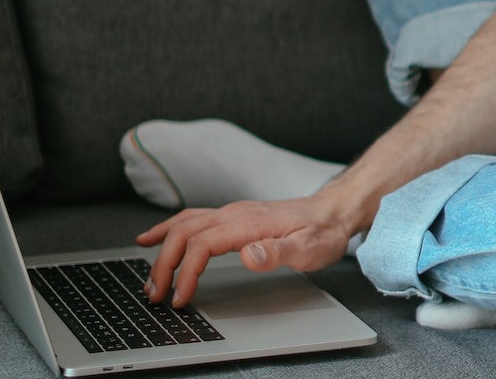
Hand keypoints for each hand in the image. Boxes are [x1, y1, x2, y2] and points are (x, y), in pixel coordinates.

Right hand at [136, 196, 352, 307]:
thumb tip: (249, 256)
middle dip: (164, 264)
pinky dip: (168, 229)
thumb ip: (278, 252)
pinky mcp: (233, 216)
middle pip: (185, 233)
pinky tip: (153, 238)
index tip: (180, 297)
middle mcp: (236, 213)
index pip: (203, 244)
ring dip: (163, 250)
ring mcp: (233, 213)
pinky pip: (192, 219)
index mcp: (249, 223)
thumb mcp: (309, 247)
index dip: (187, 272)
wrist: (334, 210)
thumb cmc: (322, 231)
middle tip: (155, 295)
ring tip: (149, 278)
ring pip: (185, 225)